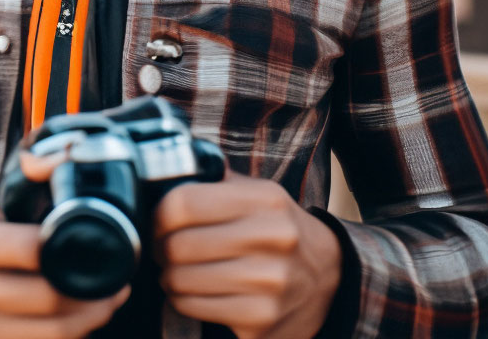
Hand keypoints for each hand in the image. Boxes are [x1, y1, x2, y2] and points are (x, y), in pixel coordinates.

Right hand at [0, 198, 130, 338]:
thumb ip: (24, 187)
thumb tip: (70, 156)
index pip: (31, 249)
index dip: (72, 248)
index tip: (100, 242)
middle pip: (47, 298)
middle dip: (93, 291)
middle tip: (119, 280)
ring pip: (50, 333)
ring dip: (90, 319)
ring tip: (109, 301)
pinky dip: (68, 336)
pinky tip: (82, 321)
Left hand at [153, 171, 341, 338]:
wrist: (329, 278)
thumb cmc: (278, 229)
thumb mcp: (258, 193)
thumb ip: (216, 179)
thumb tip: (167, 167)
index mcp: (265, 200)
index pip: (184, 203)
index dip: (158, 214)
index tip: (158, 221)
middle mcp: (271, 240)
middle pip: (178, 245)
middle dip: (159, 247)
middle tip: (163, 247)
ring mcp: (268, 285)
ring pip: (181, 280)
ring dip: (168, 275)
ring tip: (177, 269)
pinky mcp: (261, 321)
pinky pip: (194, 307)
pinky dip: (182, 299)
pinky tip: (193, 290)